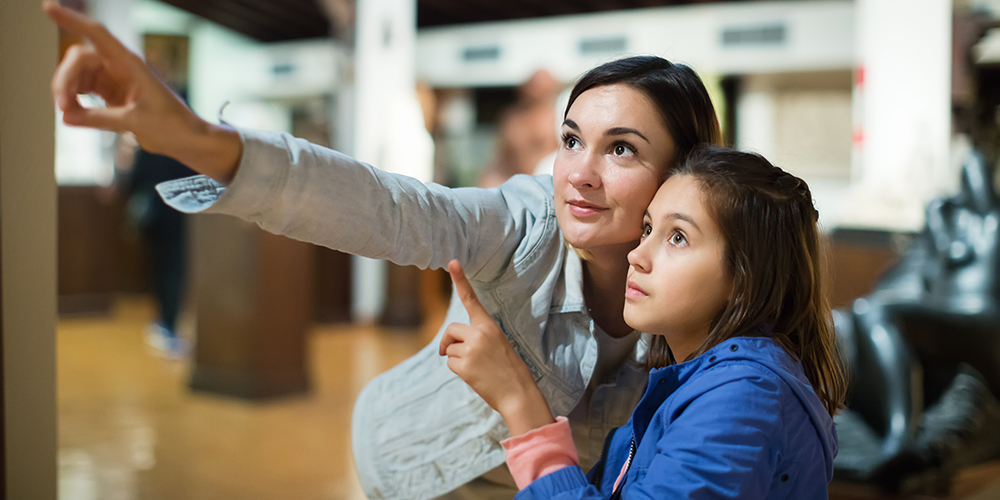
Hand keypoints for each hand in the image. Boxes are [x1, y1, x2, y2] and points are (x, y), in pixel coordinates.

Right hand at [43, 2, 240, 181]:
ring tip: (70, 114)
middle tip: (63, 107)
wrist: (187, 139)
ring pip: (78, 76)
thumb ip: (100, 119)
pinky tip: (75, 115)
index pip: (96, 33)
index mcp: (130, 63)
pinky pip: (84, 91)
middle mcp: (120, 67)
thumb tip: (66, 117)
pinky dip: (75, 102)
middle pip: (79, 59)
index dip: (71, 19)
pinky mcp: (112, 95)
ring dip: (68, 92)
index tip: (48, 8)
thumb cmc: (172, 125)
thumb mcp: (135, 121)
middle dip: (65, 80)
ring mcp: (114, 80)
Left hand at [440, 260, 554, 435]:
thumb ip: (478, 337)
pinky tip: (474, 376)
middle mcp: (478, 334)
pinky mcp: (463, 365)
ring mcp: (470, 349)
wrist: (518, 394)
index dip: (460, 280)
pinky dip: (458, 370)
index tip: (452, 262)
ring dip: (457, 359)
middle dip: (449, 340)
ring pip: (449, 349)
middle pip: (451, 329)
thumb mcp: (498, 345)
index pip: (471, 300)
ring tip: (477, 368)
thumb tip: (450, 345)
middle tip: (454, 353)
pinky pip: (450, 363)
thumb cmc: (509, 371)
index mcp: (489, 326)